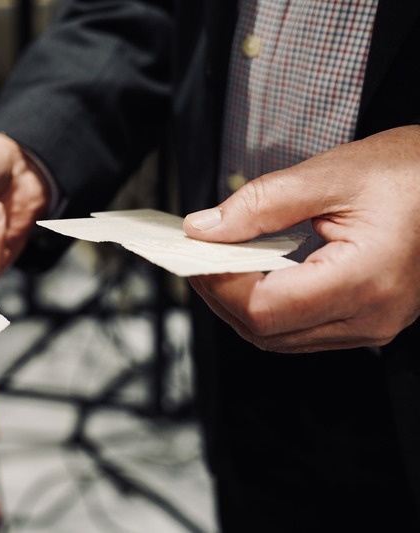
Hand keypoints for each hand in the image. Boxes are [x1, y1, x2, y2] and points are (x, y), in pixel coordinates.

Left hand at [183, 125, 419, 352]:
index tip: (194, 254)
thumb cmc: (409, 173)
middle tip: (199, 256)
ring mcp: (371, 325)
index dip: (219, 285)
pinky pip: (302, 330)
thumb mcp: (330, 175)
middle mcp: (371, 316)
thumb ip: (260, 204)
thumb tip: (203, 229)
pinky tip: (255, 274)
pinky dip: (269, 307)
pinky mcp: (367, 321)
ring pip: (281, 338)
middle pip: (267, 331)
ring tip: (222, 262)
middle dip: (222, 296)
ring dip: (242, 305)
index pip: (266, 308)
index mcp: (366, 280)